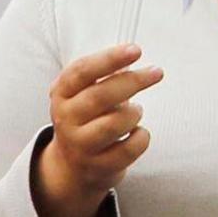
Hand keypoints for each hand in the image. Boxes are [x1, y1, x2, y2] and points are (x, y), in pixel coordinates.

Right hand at [29, 43, 158, 216]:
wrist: (72, 165)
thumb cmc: (87, 118)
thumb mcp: (84, 93)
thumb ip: (104, 75)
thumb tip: (132, 56)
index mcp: (62, 94)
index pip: (82, 72)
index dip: (109, 59)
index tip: (136, 50)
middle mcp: (66, 120)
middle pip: (100, 96)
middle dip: (133, 81)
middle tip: (156, 72)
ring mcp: (80, 145)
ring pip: (114, 123)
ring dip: (134, 113)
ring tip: (136, 111)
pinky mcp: (98, 166)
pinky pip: (129, 149)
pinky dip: (141, 138)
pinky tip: (138, 133)